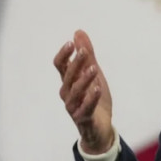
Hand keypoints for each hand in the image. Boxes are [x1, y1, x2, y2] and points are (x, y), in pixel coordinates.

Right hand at [54, 29, 113, 153]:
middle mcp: (67, 93)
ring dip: (84, 79)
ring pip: (76, 92)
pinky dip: (91, 98)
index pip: (60, 66)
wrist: (100, 127)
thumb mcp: (93, 74)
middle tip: (85, 51)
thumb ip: (87, 55)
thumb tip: (78, 32)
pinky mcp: (83, 118)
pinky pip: (86, 108)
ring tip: (93, 69)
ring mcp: (73, 107)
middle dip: (76, 63)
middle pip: (68, 77)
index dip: (64, 55)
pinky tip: (98, 88)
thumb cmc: (93, 98)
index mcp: (68, 81)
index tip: (71, 43)